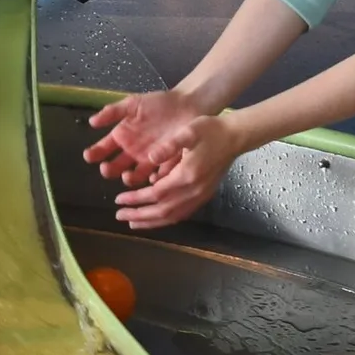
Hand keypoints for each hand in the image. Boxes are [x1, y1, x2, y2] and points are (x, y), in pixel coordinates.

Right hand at [84, 89, 205, 184]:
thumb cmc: (159, 103)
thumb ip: (113, 112)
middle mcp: (132, 151)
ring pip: (134, 176)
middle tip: (106, 168)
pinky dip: (152, 179)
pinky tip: (151, 177)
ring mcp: (147, 160)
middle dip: (108, 170)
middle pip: (115, 167)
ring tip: (126, 175)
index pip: (103, 149)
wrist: (187, 105)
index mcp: (122, 136)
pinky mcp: (164, 165)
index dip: (95, 154)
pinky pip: (156, 177)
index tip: (89, 156)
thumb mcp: (133, 103)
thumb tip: (91, 121)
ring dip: (128, 179)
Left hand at [112, 113, 244, 230]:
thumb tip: (150, 158)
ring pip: (173, 216)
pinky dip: (167, 219)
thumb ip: (169, 145)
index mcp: (187, 176)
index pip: (156, 194)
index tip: (118, 200)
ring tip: (133, 223)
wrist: (235, 137)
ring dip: (151, 222)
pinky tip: (157, 219)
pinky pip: (183, 214)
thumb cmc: (210, 130)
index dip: (136, 199)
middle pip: (162, 211)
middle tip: (119, 216)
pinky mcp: (205, 196)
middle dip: (139, 215)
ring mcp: (201, 196)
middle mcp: (194, 191)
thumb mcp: (189, 131)